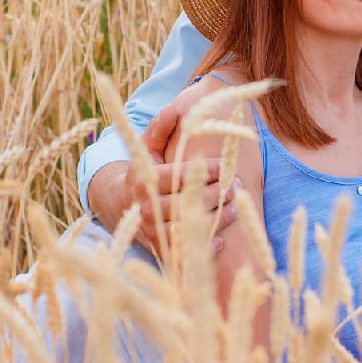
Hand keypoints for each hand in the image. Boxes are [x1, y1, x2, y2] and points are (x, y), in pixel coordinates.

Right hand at [87, 103, 238, 255]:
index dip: (208, 171)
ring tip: (236, 207)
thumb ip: (160, 129)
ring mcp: (151, 230)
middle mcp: (145, 207)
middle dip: (218, 193)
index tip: (227, 166)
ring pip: (191, 227)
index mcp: (143, 180)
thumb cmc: (144, 170)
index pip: (181, 176)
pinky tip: (221, 239)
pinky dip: (205, 247)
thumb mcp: (147, 147)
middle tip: (237, 185)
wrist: (124, 204)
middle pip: (189, 202)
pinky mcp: (159, 249)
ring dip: (219, 218)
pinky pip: (185, 254)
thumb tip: (173, 109)